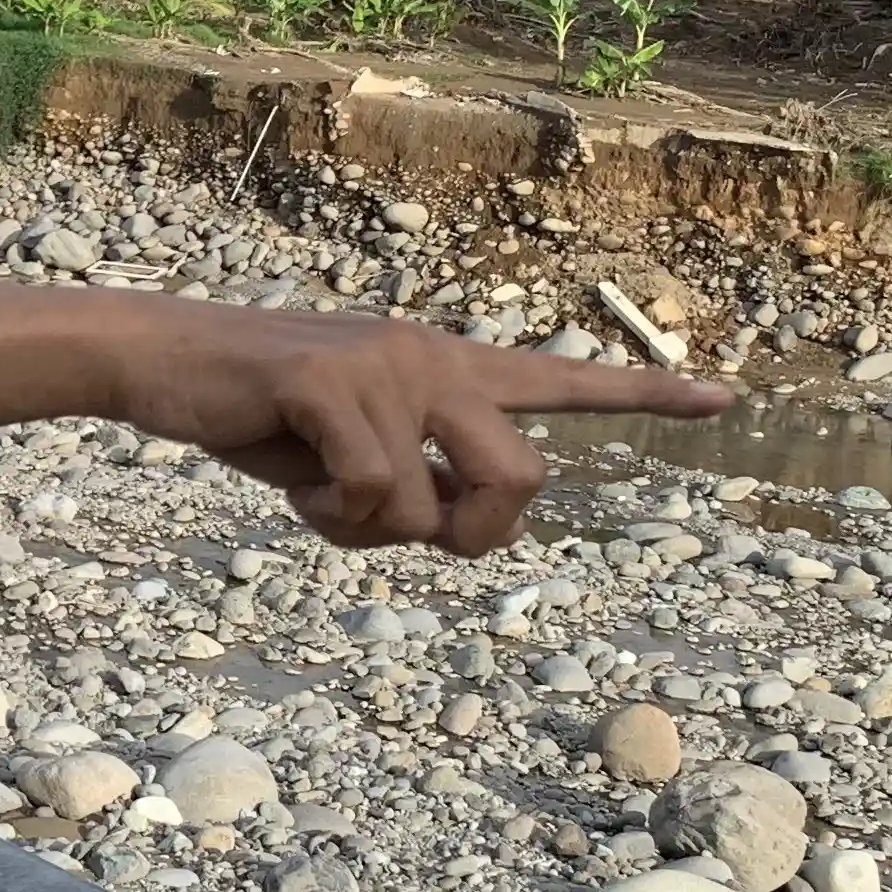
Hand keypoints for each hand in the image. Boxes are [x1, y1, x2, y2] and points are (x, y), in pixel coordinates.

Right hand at [0, 286, 733, 556]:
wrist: (166, 363)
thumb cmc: (259, 420)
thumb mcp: (350, 462)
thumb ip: (414, 484)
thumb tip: (449, 528)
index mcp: (447, 369)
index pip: (562, 383)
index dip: (646, 398)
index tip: (725, 399)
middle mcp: (435, 356)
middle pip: (523, 482)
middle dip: (470, 535)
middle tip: (399, 532)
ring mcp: (390, 364)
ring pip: (435, 507)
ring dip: (371, 533)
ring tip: (316, 493)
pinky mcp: (338, 379)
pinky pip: (373, 491)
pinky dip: (328, 516)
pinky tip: (291, 482)